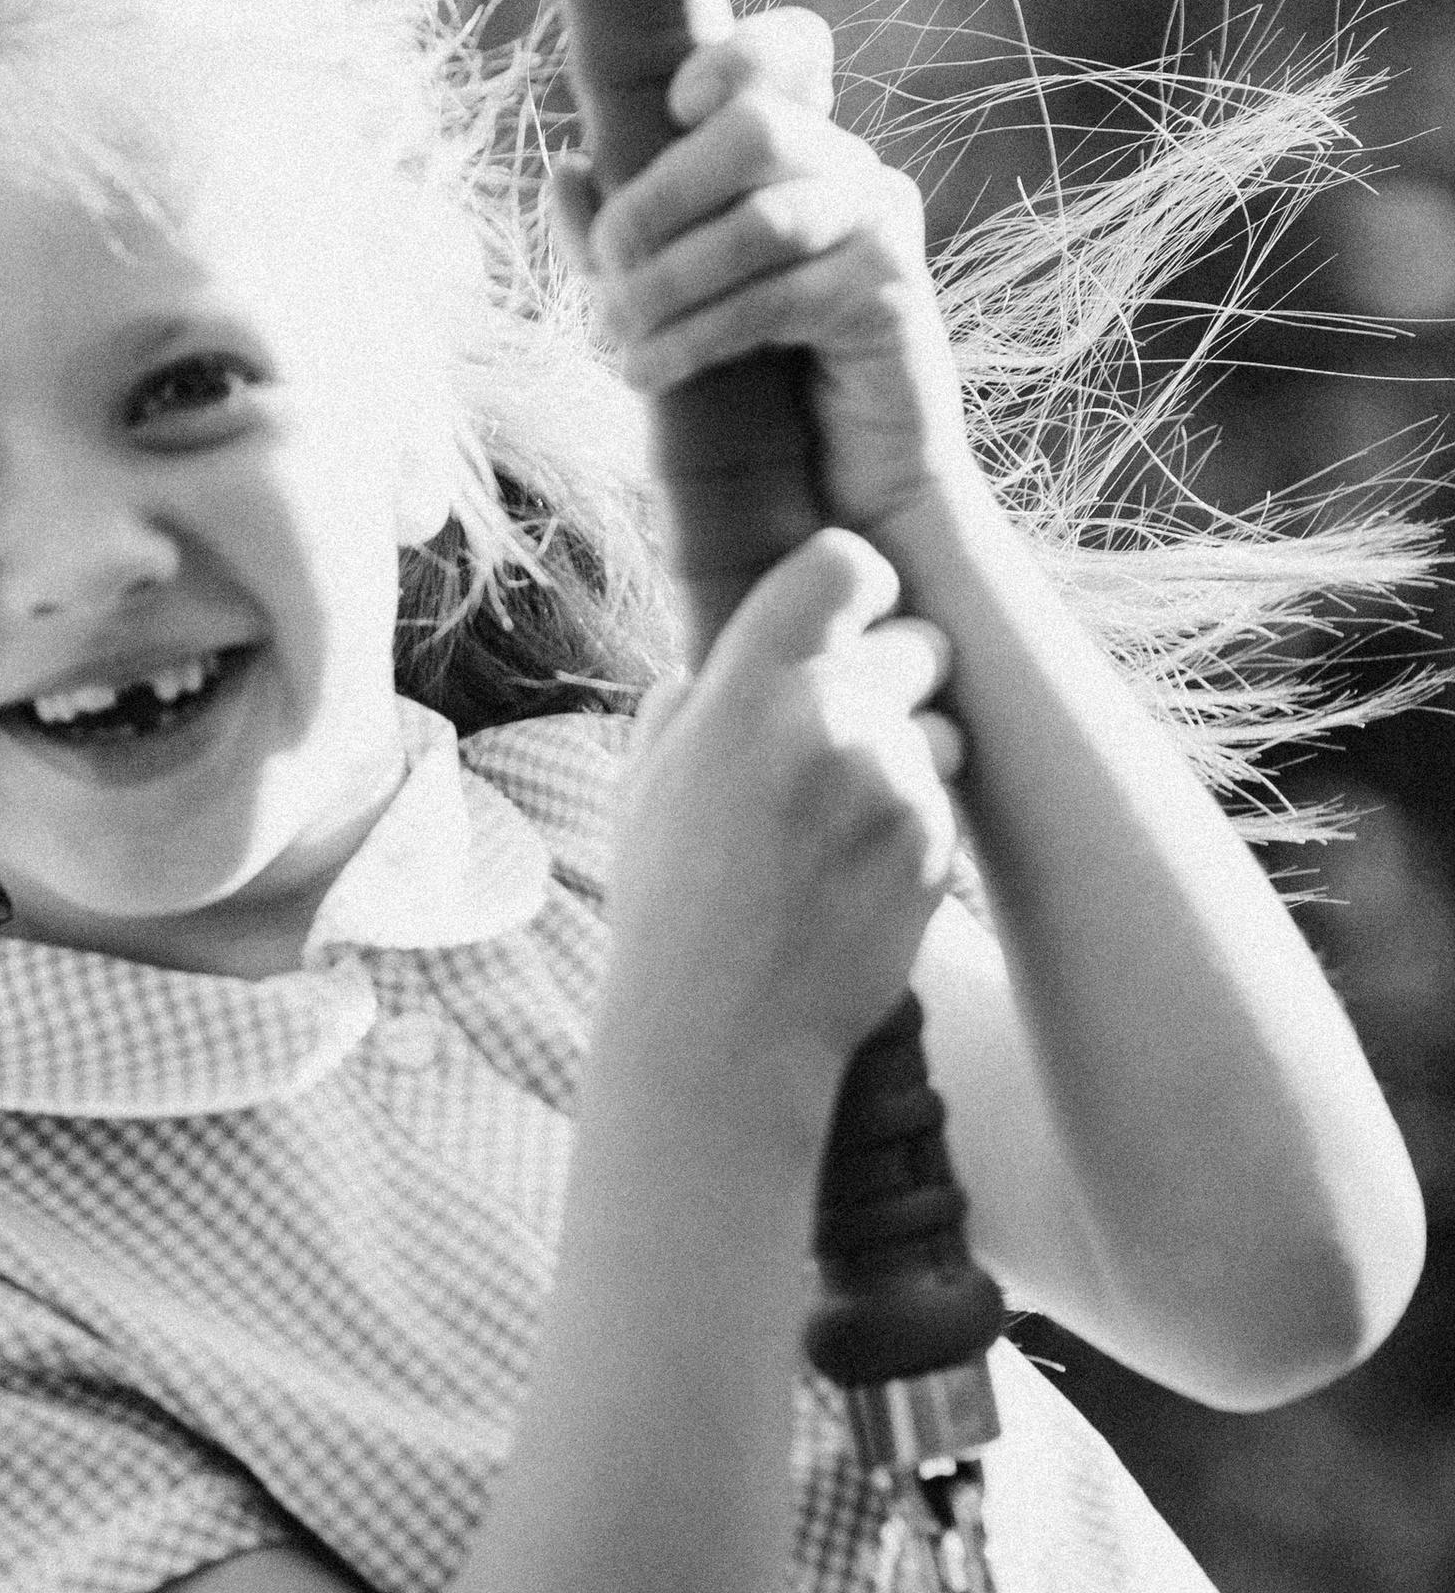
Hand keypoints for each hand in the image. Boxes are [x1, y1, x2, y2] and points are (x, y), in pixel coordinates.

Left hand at [570, 11, 974, 544]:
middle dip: (658, 196)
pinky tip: (648, 373)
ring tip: (613, 333)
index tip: (670, 108)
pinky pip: (778, 299)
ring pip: (763, 221)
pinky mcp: (893, 298)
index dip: (730, 60)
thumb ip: (615, 237)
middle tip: (604, 264)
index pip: (789, 50)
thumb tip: (565, 171)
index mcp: (801, 149)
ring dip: (667, 281)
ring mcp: (882, 229)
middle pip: (757, 128)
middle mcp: (852, 170)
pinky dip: (696, 337)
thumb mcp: (665, 300)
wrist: (846, 487)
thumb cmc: (754, 384)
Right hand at [612, 528, 963, 1080]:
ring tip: (844, 820)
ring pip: (946, 726)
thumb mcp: (647, 778)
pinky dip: (914, 824)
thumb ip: (696, 696)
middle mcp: (827, 718)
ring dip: (912, 755)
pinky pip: (946, 798)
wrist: (718, 1030)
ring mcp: (890, 783)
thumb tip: (731, 653)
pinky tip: (856, 872)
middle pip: (920, 640)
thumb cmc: (669, 901)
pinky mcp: (933, 845)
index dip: (856, 584)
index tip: (851, 614)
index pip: (846, 562)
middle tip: (847, 733)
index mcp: (746, 685)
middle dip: (894, 677)